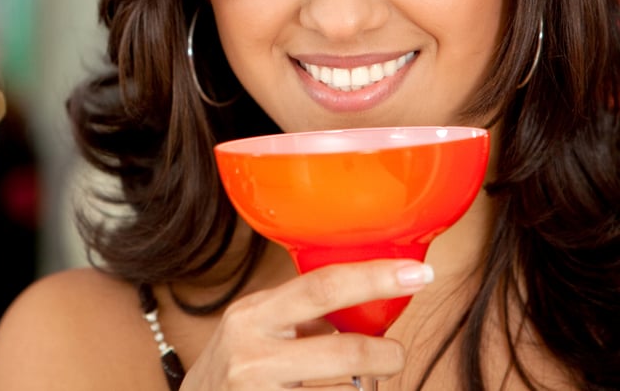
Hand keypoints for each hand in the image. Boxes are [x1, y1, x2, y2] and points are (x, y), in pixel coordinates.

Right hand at [180, 259, 433, 388]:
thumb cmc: (234, 367)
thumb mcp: (256, 329)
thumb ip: (302, 315)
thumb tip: (371, 303)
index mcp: (252, 314)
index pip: (322, 286)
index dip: (376, 278)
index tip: (419, 274)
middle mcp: (252, 353)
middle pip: (346, 348)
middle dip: (387, 354)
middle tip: (395, 355)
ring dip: (364, 390)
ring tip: (350, 386)